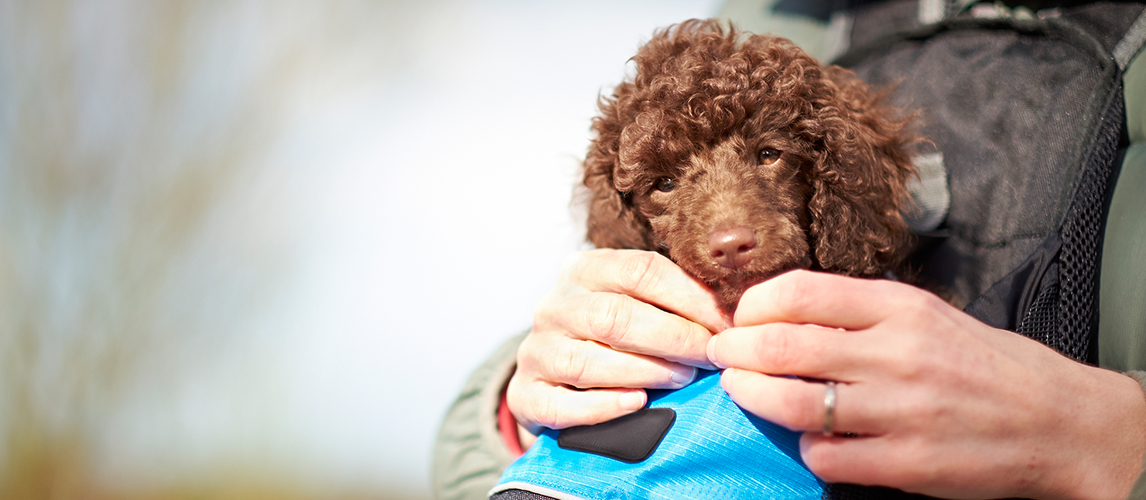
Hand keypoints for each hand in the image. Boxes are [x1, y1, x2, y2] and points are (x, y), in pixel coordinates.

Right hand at [507, 249, 726, 445]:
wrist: (553, 378)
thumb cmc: (610, 337)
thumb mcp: (634, 303)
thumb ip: (671, 299)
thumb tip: (733, 309)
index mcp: (583, 270)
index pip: (640, 270)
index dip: (689, 296)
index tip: (726, 322)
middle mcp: (553, 306)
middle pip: (614, 316)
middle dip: (672, 336)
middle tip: (710, 355)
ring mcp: (535, 351)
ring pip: (588, 361)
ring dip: (645, 371)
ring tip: (684, 378)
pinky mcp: (525, 395)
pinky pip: (561, 406)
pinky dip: (603, 407)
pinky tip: (637, 404)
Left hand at [708, 270, 1145, 499]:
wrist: (1059, 422)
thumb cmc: (985, 364)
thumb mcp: (927, 315)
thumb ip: (859, 310)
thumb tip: (782, 311)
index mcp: (902, 307)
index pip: (800, 291)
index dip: (753, 305)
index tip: (740, 316)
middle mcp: (898, 354)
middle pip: (781, 347)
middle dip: (735, 351)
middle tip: (721, 355)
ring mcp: (901, 412)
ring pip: (792, 404)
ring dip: (753, 396)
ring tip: (742, 390)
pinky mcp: (906, 463)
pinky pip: (825, 456)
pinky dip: (806, 448)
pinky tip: (812, 439)